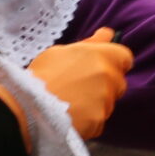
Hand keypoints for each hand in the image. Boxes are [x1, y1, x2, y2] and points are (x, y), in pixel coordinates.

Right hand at [1, 28, 133, 142]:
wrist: (29, 106)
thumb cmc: (42, 74)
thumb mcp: (61, 51)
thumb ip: (90, 43)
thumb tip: (108, 34)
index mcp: (102, 56)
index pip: (125, 57)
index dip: (114, 62)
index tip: (100, 66)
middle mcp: (109, 77)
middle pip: (118, 82)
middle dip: (105, 84)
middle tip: (80, 87)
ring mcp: (106, 101)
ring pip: (108, 103)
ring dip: (96, 103)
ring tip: (71, 103)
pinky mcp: (99, 122)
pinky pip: (98, 120)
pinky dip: (88, 120)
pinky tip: (70, 116)